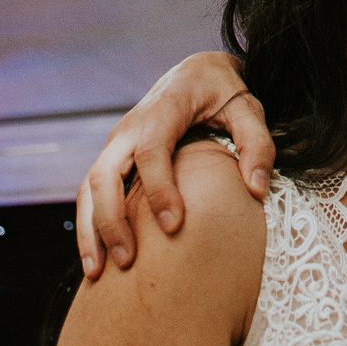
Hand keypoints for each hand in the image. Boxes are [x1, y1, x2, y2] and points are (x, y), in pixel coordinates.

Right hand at [75, 52, 275, 277]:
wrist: (196, 71)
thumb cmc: (223, 92)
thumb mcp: (248, 107)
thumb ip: (257, 144)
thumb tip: (256, 189)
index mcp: (165, 109)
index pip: (152, 151)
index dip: (159, 188)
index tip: (173, 225)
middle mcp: (131, 126)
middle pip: (105, 173)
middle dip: (111, 219)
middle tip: (129, 261)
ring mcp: (116, 143)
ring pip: (89, 187)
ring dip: (91, 230)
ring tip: (100, 273)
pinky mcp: (113, 158)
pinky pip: (90, 194)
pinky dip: (89, 227)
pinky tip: (97, 262)